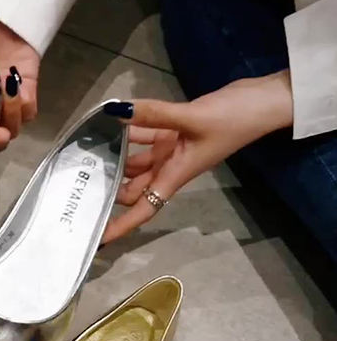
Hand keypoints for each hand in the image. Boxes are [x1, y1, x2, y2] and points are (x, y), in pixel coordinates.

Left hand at [102, 70, 293, 242]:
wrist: (264, 101)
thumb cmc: (236, 120)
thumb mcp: (193, 118)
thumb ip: (154, 114)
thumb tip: (119, 110)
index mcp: (175, 176)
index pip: (143, 210)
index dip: (121, 226)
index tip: (98, 239)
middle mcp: (169, 167)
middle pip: (133, 187)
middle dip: (109, 187)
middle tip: (76, 182)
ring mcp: (172, 149)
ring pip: (135, 160)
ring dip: (115, 155)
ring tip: (85, 149)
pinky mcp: (174, 131)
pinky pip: (146, 135)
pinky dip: (130, 130)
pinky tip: (110, 120)